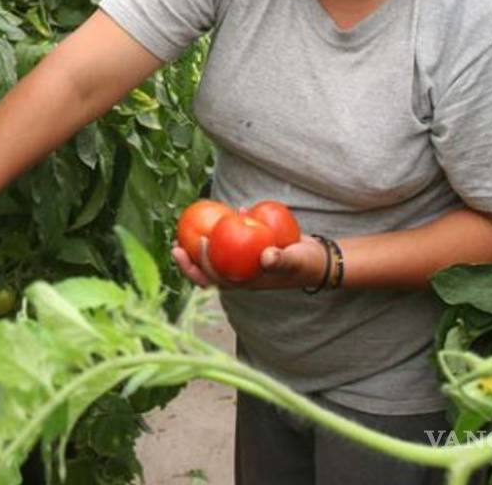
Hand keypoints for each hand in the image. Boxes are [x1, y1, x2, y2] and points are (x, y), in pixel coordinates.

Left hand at [171, 234, 329, 290]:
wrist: (317, 259)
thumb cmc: (305, 264)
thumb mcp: (294, 261)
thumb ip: (280, 260)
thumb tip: (265, 257)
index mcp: (244, 282)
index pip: (215, 278)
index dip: (201, 264)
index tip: (197, 242)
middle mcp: (239, 274)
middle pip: (207, 273)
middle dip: (188, 263)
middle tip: (174, 246)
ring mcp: (242, 263)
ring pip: (215, 257)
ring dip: (200, 247)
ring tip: (186, 229)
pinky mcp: (248, 250)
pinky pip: (232, 240)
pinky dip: (229, 227)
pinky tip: (234, 210)